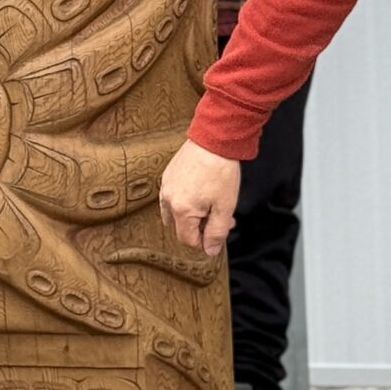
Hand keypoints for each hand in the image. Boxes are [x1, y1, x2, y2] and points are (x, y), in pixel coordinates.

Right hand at [159, 138, 240, 257]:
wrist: (214, 139)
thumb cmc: (221, 172)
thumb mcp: (224, 207)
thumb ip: (216, 233)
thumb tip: (209, 250)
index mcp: (181, 211)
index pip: (188, 240)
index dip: (204, 242)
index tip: (218, 233)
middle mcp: (168, 200)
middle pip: (181, 227)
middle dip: (201, 227)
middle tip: (220, 217)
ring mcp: (166, 186)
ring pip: (176, 212)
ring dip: (192, 214)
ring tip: (210, 204)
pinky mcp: (168, 174)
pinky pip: (173, 196)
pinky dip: (186, 200)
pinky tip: (202, 191)